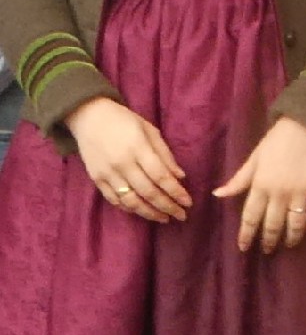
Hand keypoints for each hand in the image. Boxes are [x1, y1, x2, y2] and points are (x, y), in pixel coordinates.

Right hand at [66, 97, 190, 222]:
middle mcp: (122, 163)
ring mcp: (107, 173)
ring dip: (150, 213)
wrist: (88, 116)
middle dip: (167, 207)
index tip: (188, 202)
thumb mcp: (149, 130)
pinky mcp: (96, 179)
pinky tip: (142, 211)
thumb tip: (180, 176)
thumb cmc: (123, 120)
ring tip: (164, 218)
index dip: (176, 192)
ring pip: (131, 201)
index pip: (161, 176)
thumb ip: (164, 154)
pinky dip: (130, 209)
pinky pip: (115, 200)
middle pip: (148, 192)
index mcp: (138, 147)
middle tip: (181, 216)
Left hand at [213, 116, 305, 252]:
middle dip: (269, 241)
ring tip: (289, 244)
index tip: (244, 248)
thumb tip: (218, 194)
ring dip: (292, 238)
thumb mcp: (254, 159)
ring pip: (296, 224)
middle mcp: (279, 193)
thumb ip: (238, 180)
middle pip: (273, 225)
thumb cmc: (276, 142)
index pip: (250, 217)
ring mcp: (300, 193)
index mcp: (261, 186)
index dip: (246, 235)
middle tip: (267, 250)